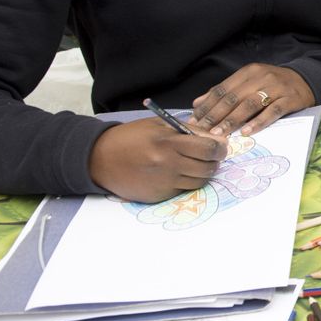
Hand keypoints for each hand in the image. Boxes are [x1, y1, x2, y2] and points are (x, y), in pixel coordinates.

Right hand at [88, 119, 225, 202]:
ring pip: (199, 181)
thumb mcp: (158, 125)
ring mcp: (164, 181)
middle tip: (212, 157)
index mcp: (168, 141)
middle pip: (208, 167)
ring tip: (195, 164)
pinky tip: (176, 173)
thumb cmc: (131, 138)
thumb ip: (187, 130)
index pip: (209, 147)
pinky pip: (183, 189)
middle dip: (215, 161)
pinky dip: (185, 182)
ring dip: (203, 173)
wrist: (100, 159)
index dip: (220, 147)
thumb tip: (216, 139)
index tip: (221, 146)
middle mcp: (168, 163)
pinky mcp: (159, 195)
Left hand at [188, 64, 314, 136]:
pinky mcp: (290, 99)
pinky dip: (258, 122)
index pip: (222, 89)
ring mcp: (276, 88)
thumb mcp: (249, 82)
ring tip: (220, 134)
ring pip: (250, 104)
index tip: (194, 120)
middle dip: (215, 115)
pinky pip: (272, 111)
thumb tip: (198, 103)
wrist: (306, 80)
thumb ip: (225, 92)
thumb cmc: (273, 84)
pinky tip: (247, 132)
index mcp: (248, 72)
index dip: (207, 105)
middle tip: (202, 131)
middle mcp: (261, 77)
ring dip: (232, 120)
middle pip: (233, 97)